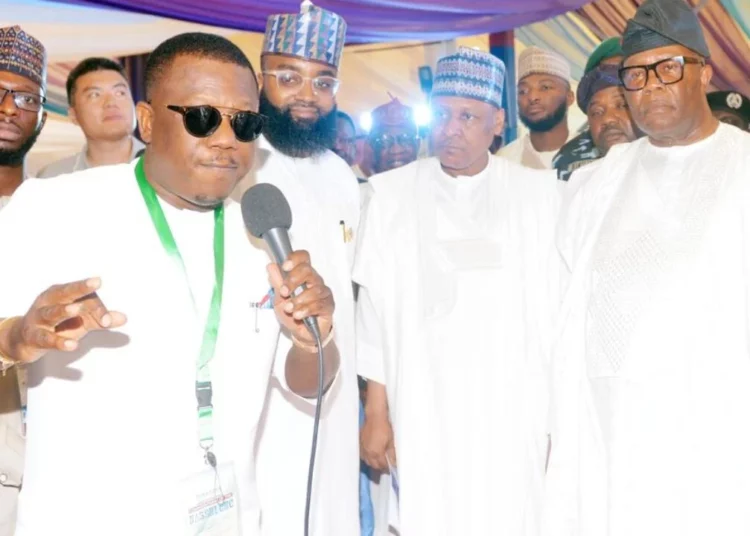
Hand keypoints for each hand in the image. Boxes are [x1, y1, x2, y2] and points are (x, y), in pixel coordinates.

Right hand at [0, 278, 126, 363]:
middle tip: (96, 282)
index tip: (108, 320)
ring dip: (64, 310)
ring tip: (76, 310)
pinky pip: (46, 338)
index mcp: (62, 295)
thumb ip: (101, 319)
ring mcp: (39, 318)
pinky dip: (59, 341)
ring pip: (52, 312)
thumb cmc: (59, 326)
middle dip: (81, 288)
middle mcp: (49, 302)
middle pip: (67, 293)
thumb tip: (124, 318)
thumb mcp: (82, 322)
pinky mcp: (33, 336)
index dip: (99, 307)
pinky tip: (73, 344)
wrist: (26, 341)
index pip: (84, 296)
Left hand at [267, 250, 333, 342]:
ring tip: (289, 309)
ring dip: (298, 300)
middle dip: (293, 280)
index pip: (303, 258)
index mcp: (303, 276)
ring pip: (314, 289)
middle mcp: (314, 281)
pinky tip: (298, 315)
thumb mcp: (279, 299)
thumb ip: (277, 283)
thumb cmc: (292, 313)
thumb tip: (271, 266)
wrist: (301, 334)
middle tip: (284, 292)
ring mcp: (323, 293)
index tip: (285, 267)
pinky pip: (319, 304)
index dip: (295, 258)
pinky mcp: (328, 306)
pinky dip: (306, 310)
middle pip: (308, 270)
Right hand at [360, 413, 395, 471]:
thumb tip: (394, 462)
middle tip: (385, 464)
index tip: (390, 467)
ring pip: (367, 461)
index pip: (382, 465)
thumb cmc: (384, 428)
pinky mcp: (360, 443)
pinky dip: (367, 457)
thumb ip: (392, 454)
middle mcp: (368, 453)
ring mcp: (363, 448)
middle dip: (380, 466)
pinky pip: (362, 455)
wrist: (375, 417)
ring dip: (372, 462)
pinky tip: (371, 454)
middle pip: (373, 465)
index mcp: (377, 453)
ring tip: (378, 459)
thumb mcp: (391, 441)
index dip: (387, 467)